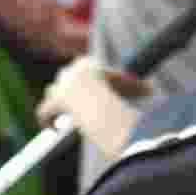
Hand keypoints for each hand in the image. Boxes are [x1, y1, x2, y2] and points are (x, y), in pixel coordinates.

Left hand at [36, 55, 150, 126]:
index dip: (81, 86)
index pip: (80, 71)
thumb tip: (152, 89)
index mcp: (86, 64)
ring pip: (51, 93)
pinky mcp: (53, 102)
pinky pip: (43, 112)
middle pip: (63, 80)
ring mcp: (59, 86)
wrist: (104, 100)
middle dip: (66, 93)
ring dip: (55, 104)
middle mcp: (69, 71)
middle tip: (74, 109)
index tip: (87, 99)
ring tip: (64, 118)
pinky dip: (46, 120)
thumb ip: (139, 87)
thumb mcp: (131, 87)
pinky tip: (54, 130)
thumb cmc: (120, 94)